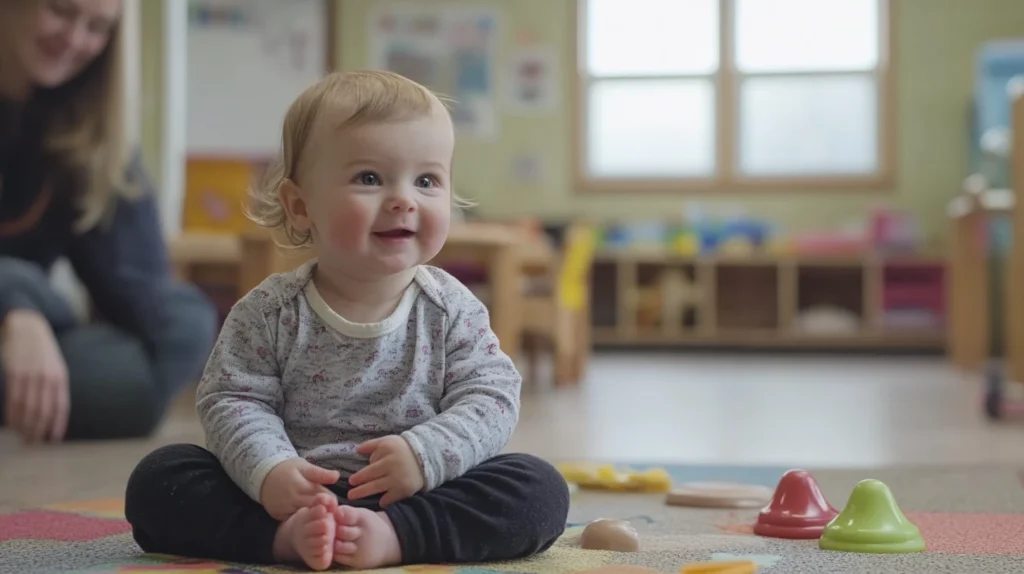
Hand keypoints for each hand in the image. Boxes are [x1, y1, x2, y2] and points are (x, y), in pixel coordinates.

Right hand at [2, 310, 69, 443]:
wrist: (29, 329)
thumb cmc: (44, 353)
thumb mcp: (57, 368)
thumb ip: (56, 388)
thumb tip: (54, 413)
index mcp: (61, 378)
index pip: (61, 407)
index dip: (57, 425)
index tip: (53, 440)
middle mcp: (47, 377)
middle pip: (43, 410)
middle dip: (38, 430)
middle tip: (33, 443)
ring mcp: (30, 375)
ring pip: (27, 407)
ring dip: (24, 426)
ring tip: (22, 437)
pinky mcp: (15, 372)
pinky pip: (13, 398)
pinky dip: (13, 414)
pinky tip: (12, 424)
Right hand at [260, 457, 340, 520]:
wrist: (262, 474)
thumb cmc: (287, 469)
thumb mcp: (303, 466)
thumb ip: (320, 473)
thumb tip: (337, 476)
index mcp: (303, 486)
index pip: (324, 497)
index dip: (331, 501)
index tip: (334, 503)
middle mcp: (294, 499)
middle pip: (316, 509)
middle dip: (324, 511)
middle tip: (330, 513)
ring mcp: (285, 508)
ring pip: (305, 517)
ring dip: (313, 517)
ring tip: (319, 516)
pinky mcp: (278, 515)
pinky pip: (293, 520)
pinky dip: (301, 520)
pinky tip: (306, 518)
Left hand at [348, 435, 424, 505]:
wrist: (426, 458)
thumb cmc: (402, 449)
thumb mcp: (387, 441)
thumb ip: (371, 445)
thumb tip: (356, 450)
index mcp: (388, 452)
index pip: (370, 466)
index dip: (360, 476)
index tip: (351, 481)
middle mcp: (393, 465)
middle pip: (372, 478)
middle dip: (359, 487)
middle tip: (350, 494)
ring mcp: (400, 479)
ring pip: (378, 488)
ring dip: (365, 493)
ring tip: (355, 497)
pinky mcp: (406, 489)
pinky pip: (392, 497)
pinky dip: (384, 501)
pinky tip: (378, 502)